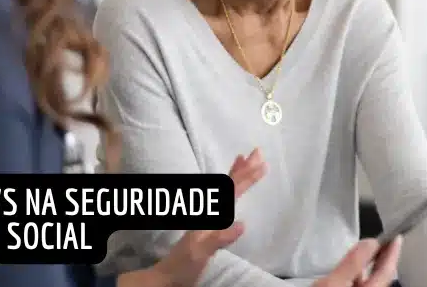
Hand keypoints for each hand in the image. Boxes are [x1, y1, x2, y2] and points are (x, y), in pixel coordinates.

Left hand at [149, 149, 266, 286]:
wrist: (166, 276)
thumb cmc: (184, 265)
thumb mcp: (201, 253)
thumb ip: (219, 239)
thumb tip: (242, 224)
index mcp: (209, 217)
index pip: (230, 192)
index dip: (246, 177)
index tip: (261, 164)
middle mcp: (208, 212)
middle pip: (228, 185)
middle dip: (244, 169)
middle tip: (258, 152)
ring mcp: (207, 217)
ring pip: (224, 189)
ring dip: (236, 173)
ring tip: (244, 158)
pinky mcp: (207, 223)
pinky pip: (222, 199)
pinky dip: (228, 187)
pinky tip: (231, 185)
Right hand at [312, 236, 402, 286]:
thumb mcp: (333, 283)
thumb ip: (352, 263)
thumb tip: (371, 243)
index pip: (387, 272)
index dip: (393, 253)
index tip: (396, 237)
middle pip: (381, 278)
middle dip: (383, 260)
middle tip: (386, 241)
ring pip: (370, 284)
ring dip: (371, 268)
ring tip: (370, 252)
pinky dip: (359, 277)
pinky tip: (353, 272)